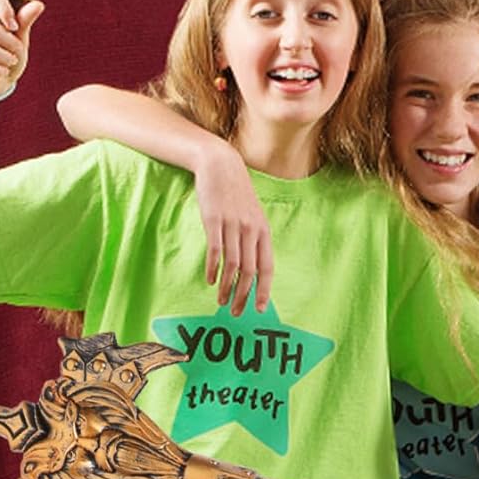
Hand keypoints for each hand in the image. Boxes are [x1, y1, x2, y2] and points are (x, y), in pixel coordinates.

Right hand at [0, 0, 44, 98]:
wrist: (0, 80)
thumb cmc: (10, 54)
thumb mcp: (21, 37)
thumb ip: (25, 20)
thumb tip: (37, 4)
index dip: (5, 9)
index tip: (15, 26)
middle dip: (10, 43)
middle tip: (16, 51)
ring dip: (5, 58)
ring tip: (9, 62)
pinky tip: (1, 71)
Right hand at [194, 144, 274, 313]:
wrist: (221, 166)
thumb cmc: (236, 194)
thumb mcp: (252, 216)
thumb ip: (254, 238)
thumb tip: (252, 266)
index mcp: (263, 231)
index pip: (268, 267)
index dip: (264, 290)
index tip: (258, 309)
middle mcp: (251, 230)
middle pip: (251, 271)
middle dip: (244, 296)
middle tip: (236, 312)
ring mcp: (233, 225)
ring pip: (234, 265)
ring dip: (227, 287)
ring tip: (221, 302)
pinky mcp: (214, 220)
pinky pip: (216, 250)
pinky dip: (213, 269)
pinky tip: (210, 280)